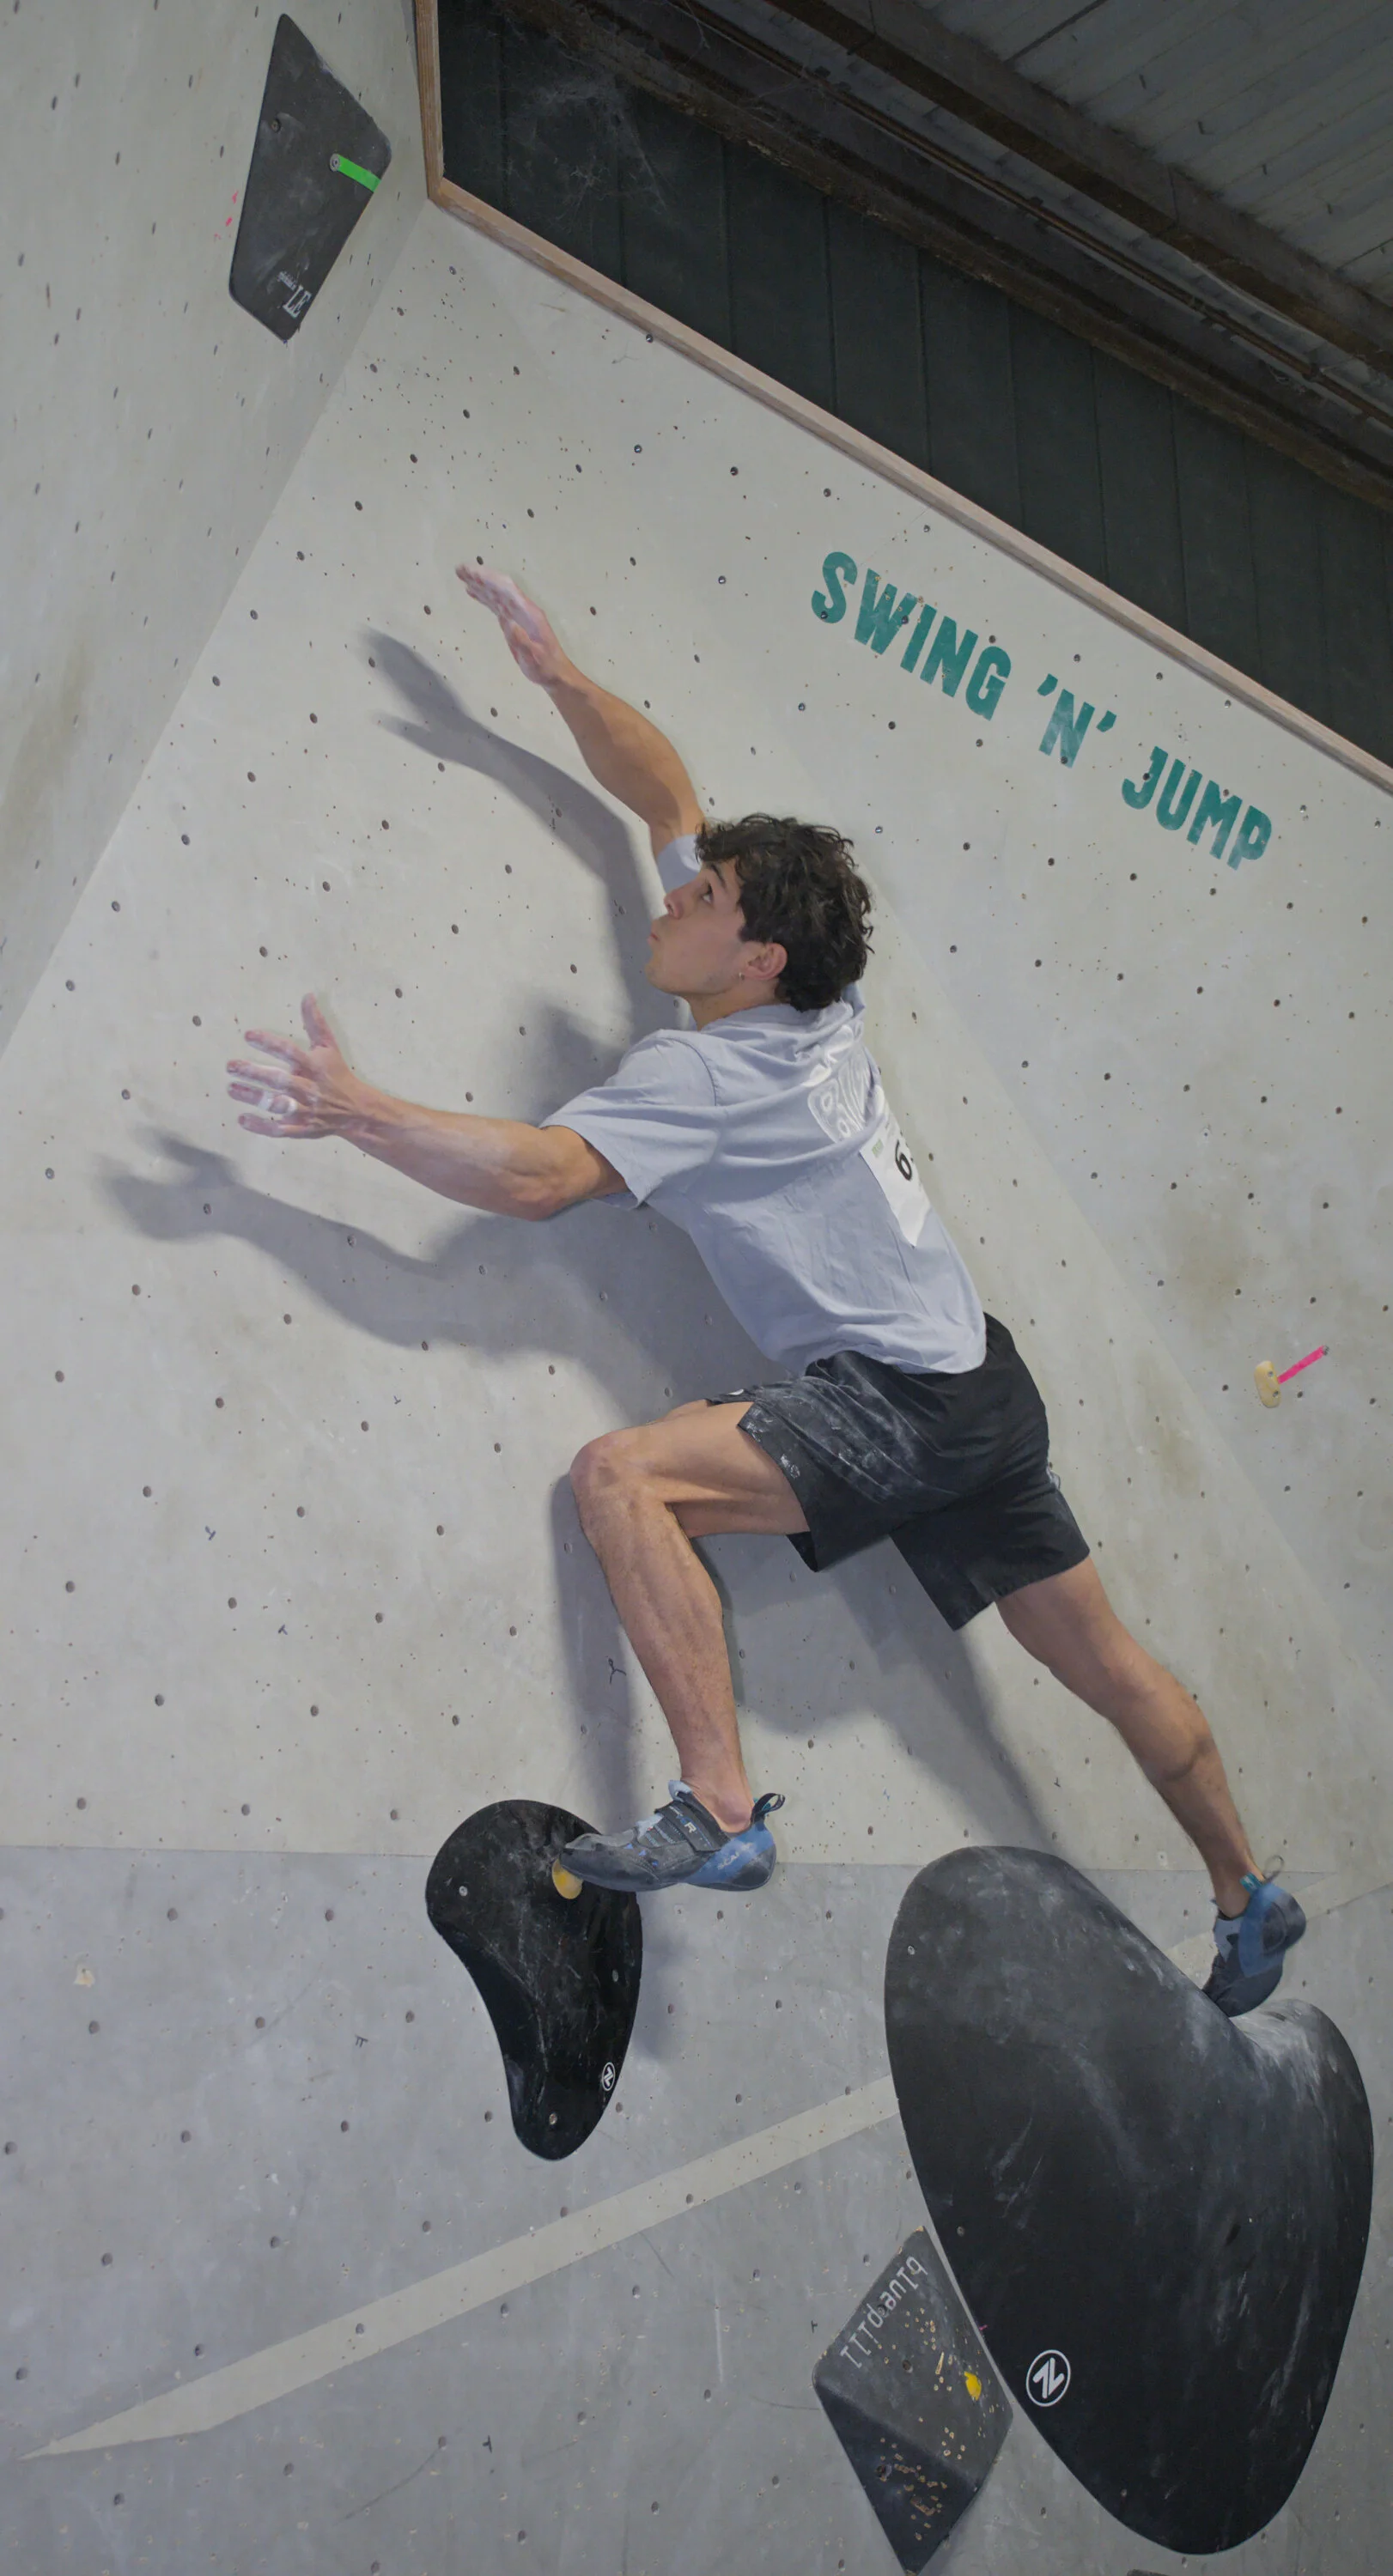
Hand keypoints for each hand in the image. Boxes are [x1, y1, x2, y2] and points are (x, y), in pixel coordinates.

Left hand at [227, 996, 367, 1138]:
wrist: (356, 1109)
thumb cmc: (337, 1074)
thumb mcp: (329, 1047)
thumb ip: (315, 1022)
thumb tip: (307, 995)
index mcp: (314, 1066)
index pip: (289, 1051)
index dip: (269, 1043)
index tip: (248, 1035)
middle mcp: (308, 1087)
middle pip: (279, 1080)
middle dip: (254, 1073)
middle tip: (231, 1066)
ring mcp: (305, 1109)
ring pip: (277, 1104)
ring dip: (253, 1097)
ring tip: (231, 1088)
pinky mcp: (302, 1128)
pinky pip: (280, 1129)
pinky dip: (261, 1127)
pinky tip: (242, 1119)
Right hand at [455, 564, 569, 687]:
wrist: (555, 673)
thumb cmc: (545, 666)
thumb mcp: (534, 657)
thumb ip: (521, 641)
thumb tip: (508, 622)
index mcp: (528, 613)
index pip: (507, 591)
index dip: (490, 581)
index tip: (473, 573)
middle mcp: (522, 609)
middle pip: (500, 588)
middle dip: (481, 577)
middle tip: (460, 569)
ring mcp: (517, 614)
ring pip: (496, 594)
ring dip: (479, 584)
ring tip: (461, 575)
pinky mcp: (512, 622)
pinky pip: (496, 605)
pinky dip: (484, 597)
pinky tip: (472, 592)